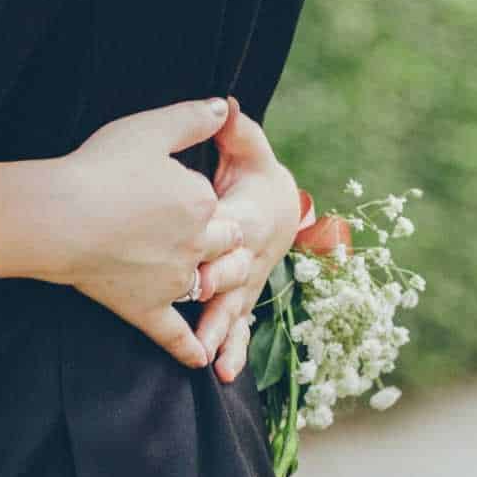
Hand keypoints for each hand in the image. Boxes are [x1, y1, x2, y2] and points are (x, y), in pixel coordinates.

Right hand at [44, 98, 244, 368]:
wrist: (58, 217)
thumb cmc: (99, 167)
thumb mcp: (150, 129)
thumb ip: (194, 118)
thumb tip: (226, 106)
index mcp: (202, 203)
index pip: (219, 206)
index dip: (206, 203)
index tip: (182, 198)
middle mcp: (196, 246)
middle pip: (223, 247)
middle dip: (220, 244)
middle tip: (203, 239)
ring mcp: (173, 282)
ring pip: (204, 286)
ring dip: (210, 286)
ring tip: (207, 285)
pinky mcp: (146, 309)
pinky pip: (175, 334)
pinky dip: (189, 348)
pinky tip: (202, 359)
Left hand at [196, 100, 300, 383]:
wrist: (278, 206)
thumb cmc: (255, 175)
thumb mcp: (248, 149)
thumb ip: (236, 130)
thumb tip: (225, 103)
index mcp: (250, 215)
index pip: (237, 227)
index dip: (222, 236)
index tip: (201, 245)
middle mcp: (252, 254)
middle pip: (236, 274)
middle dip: (219, 290)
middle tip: (198, 308)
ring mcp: (248, 282)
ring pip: (238, 309)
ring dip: (225, 332)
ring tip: (213, 357)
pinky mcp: (242, 299)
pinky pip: (241, 328)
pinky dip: (234, 350)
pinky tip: (221, 373)